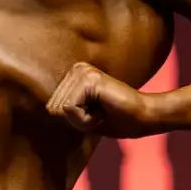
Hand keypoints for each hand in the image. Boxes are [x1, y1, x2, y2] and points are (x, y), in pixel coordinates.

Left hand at [47, 61, 162, 137]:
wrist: (143, 118)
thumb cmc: (116, 120)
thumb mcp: (82, 119)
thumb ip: (64, 113)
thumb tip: (48, 109)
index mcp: (74, 75)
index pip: (52, 106)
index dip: (73, 120)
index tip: (95, 115)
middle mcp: (76, 69)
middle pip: (54, 107)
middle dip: (76, 120)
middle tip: (100, 114)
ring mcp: (83, 71)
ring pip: (62, 109)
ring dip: (82, 120)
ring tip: (102, 112)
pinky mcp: (89, 79)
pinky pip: (70, 108)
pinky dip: (85, 119)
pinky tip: (103, 111)